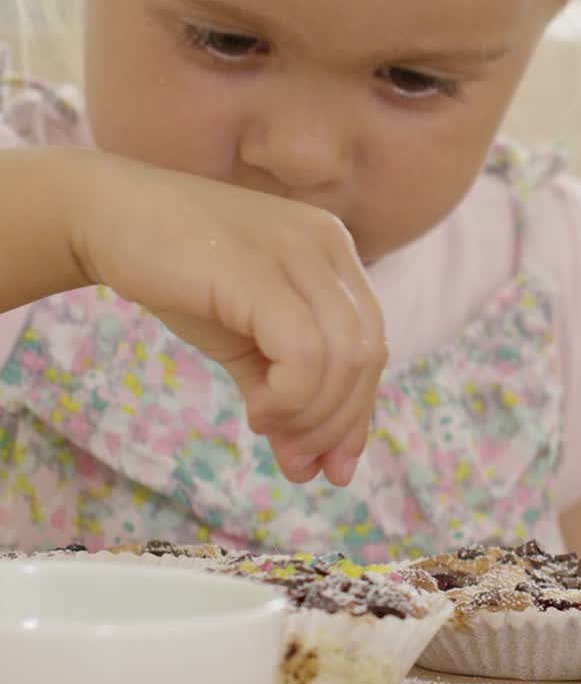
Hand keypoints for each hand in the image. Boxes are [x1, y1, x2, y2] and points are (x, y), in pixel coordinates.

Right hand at [65, 152, 385, 485]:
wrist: (106, 216)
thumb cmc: (180, 277)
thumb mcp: (246, 340)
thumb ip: (284, 394)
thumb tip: (308, 468)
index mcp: (335, 254)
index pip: (372, 342)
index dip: (358, 411)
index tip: (330, 466)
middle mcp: (329, 246)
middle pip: (367, 353)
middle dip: (338, 423)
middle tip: (296, 461)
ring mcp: (298, 251)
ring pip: (344, 356)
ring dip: (311, 415)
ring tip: (266, 426)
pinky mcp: (258, 269)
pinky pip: (305, 350)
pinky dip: (291, 396)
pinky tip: (257, 410)